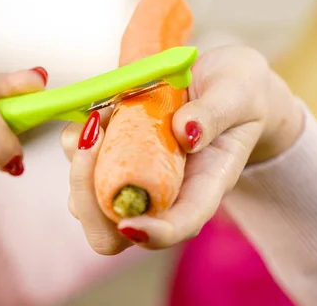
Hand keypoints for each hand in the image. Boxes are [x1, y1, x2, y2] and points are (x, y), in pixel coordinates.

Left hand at [60, 45, 303, 253]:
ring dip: (79, 163)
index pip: (179, 226)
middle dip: (89, 197)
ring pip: (87, 199)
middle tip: (93, 141)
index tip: (128, 223)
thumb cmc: (239, 95)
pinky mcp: (113, 156)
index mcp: (204, 188)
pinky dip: (77, 139)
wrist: (223, 84)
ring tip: (100, 117)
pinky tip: (98, 111)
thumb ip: (216, 114)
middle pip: (114, 231)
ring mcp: (134, 177)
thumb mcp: (239, 95)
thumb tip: (186, 133)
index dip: (152, 233)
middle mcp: (163, 192)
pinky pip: (80, 160)